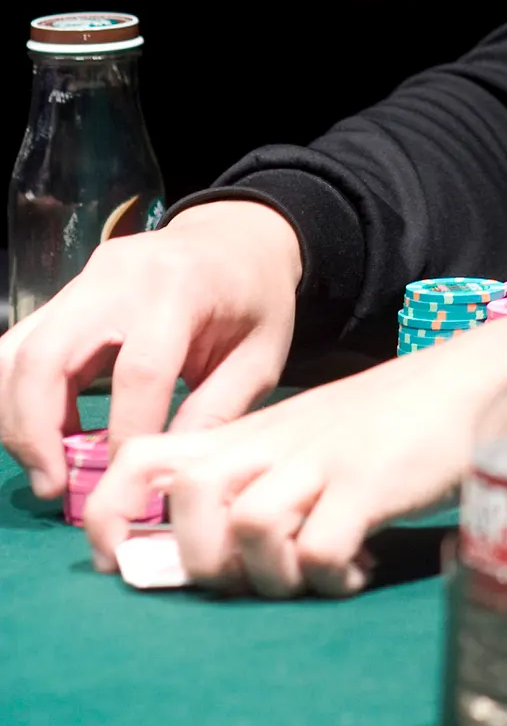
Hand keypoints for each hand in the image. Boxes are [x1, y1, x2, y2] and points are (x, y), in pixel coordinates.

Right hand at [0, 202, 302, 497]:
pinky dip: (22, 397)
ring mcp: (83, 281)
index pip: (138, 371)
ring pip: (17, 352)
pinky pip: (22, 346)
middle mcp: (119, 277)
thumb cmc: (256, 298)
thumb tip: (162, 472)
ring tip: (49, 468)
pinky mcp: (66, 293)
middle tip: (55, 488)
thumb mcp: (262, 355)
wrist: (238, 237)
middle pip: (47, 357)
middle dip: (37, 433)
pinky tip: (52, 433)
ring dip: (19, 418)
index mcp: (180, 288)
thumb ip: (217, 412)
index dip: (126, 435)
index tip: (126, 483)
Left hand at [84, 322, 506, 597]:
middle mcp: (275, 442)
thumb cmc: (390, 424)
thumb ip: (259, 483)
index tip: (121, 564)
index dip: (109, 513)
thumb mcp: (308, 441)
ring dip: (271, 578)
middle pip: (189, 497)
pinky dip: (328, 578)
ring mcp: (322, 458)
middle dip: (204, 563)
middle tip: (252, 579)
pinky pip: (319, 549)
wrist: (474, 378)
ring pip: (248, 526)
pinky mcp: (371, 482)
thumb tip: (205, 559)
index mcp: (250, 434)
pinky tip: (354, 571)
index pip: (143, 455)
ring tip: (310, 576)